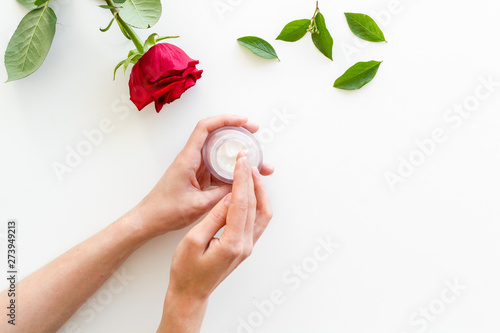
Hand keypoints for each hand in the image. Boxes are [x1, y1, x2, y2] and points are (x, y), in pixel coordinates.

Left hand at [133, 114, 273, 236]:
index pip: (206, 128)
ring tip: (258, 161)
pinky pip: (218, 168)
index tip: (244, 121)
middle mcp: (192, 159)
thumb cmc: (166, 211)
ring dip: (238, 154)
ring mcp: (195, 167)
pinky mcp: (198, 177)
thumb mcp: (199, 205)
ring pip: (220, 153)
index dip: (226, 120)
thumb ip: (222, 195)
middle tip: (255, 134)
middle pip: (216, 136)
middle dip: (238, 132)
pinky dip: (232, 170)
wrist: (149, 220)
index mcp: (188, 159)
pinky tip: (244, 177)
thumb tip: (243, 185)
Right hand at [157, 152, 272, 331]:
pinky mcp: (245, 247)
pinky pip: (258, 221)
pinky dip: (257, 203)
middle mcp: (246, 245)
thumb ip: (214, 218)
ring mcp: (248, 247)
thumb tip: (229, 197)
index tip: (241, 161)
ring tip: (250, 173)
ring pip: (262, 213)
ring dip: (259, 191)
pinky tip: (249, 193)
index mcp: (233, 243)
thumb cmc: (186, 271)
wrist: (190, 293)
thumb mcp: (193, 240)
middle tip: (246, 161)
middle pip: (256, 206)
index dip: (242, 179)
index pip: (241, 203)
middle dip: (252, 180)